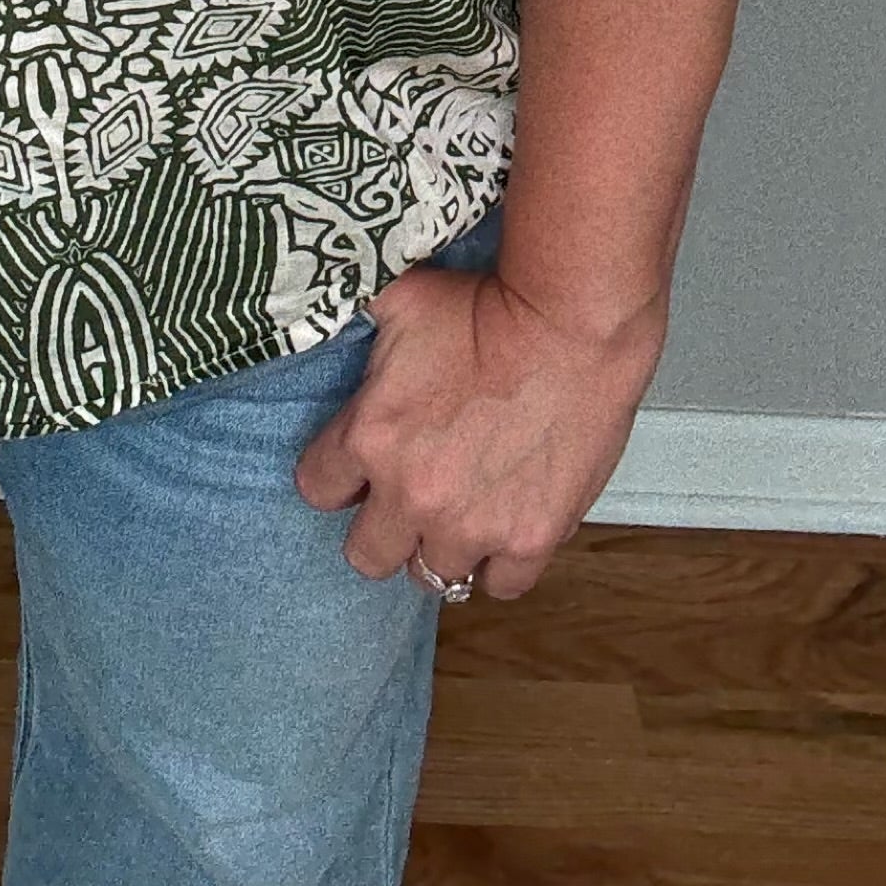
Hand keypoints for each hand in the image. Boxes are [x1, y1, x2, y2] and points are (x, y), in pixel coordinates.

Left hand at [293, 264, 662, 599]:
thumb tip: (322, 305)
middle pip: (365, 555)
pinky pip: (498, 584)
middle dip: (379, 528)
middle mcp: (413, 494)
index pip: (316, 489)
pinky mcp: (529, 539)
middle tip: (404, 497)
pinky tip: (501, 527)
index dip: (334, 473)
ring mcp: (473, 525)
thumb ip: (352, 318)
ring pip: (432, 575)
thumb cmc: (485, 307)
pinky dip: (497, 563)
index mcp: (371, 438)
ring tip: (457, 510)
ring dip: (439, 544)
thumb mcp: (397, 300)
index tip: (354, 462)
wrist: (569, 326)